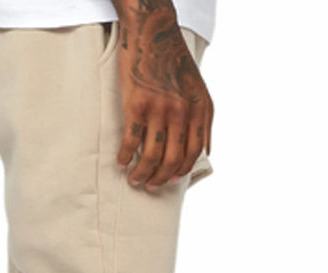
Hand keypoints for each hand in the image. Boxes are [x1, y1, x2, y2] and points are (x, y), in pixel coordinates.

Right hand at [112, 1, 213, 189]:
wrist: (154, 33)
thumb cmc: (174, 62)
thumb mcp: (199, 90)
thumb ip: (204, 120)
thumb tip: (206, 152)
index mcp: (199, 110)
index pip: (194, 153)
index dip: (182, 171)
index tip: (170, 179)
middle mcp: (183, 112)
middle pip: (173, 160)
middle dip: (160, 178)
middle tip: (150, 185)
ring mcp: (160, 109)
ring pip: (152, 155)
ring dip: (142, 173)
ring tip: (134, 179)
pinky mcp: (138, 105)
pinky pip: (132, 141)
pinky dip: (126, 157)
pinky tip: (121, 162)